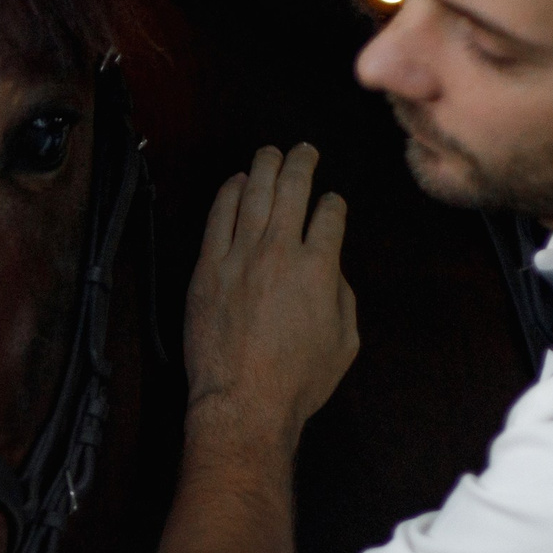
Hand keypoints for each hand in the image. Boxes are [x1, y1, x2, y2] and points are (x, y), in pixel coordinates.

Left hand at [184, 145, 357, 459]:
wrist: (243, 402)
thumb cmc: (299, 381)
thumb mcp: (345, 341)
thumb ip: (341, 295)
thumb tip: (330, 269)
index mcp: (320, 268)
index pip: (330, 215)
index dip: (334, 203)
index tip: (332, 203)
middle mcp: (281, 251)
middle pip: (293, 189)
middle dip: (302, 163)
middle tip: (304, 150)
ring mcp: (240, 256)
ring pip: (254, 193)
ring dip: (265, 166)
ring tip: (271, 153)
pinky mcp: (208, 267)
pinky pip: (218, 217)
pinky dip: (229, 193)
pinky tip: (236, 182)